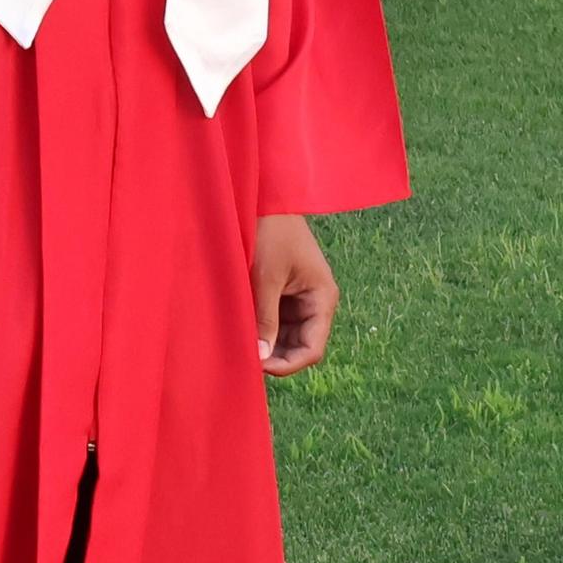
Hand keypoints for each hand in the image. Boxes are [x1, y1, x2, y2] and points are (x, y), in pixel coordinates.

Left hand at [252, 214, 338, 376]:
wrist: (265, 197)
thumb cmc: (270, 231)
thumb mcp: (266, 277)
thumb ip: (265, 318)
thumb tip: (261, 357)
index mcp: (323, 299)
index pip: (312, 349)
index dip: (286, 364)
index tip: (257, 366)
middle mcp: (315, 301)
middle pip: (299, 345)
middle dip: (274, 355)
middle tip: (242, 359)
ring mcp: (298, 296)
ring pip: (285, 334)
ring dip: (265, 341)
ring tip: (239, 343)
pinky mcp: (282, 289)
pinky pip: (274, 317)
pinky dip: (259, 325)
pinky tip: (240, 327)